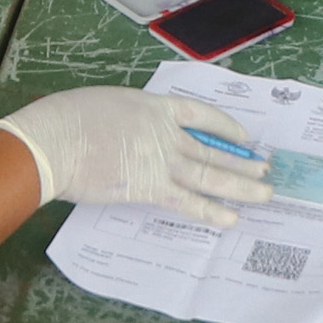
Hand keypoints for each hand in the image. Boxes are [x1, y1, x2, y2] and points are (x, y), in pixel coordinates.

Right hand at [0, 87, 272, 225]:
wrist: (56, 140)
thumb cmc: (69, 118)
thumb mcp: (107, 104)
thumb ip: (129, 119)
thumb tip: (129, 133)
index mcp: (155, 106)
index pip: (201, 114)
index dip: (226, 127)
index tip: (242, 137)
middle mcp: (167, 132)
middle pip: (213, 148)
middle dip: (242, 161)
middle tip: (265, 168)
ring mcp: (162, 160)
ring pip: (211, 174)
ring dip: (241, 186)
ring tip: (265, 193)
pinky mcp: (151, 188)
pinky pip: (189, 202)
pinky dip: (211, 211)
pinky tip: (231, 218)